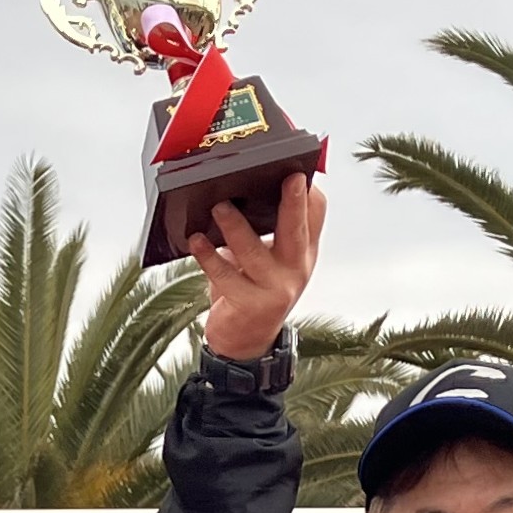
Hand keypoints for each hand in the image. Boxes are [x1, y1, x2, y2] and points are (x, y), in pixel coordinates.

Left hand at [187, 168, 323, 364]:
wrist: (245, 341)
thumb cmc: (252, 289)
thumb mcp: (267, 258)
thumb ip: (266, 230)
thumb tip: (243, 188)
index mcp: (302, 251)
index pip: (316, 215)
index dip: (309, 193)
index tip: (300, 170)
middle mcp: (296, 269)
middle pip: (296, 230)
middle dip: (293, 203)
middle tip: (288, 178)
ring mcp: (276, 289)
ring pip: (255, 252)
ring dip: (236, 227)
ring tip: (219, 207)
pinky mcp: (251, 306)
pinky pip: (226, 277)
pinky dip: (209, 256)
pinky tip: (196, 240)